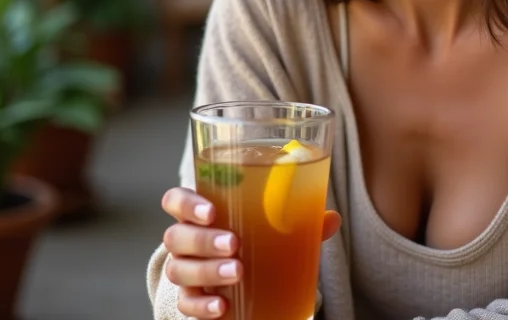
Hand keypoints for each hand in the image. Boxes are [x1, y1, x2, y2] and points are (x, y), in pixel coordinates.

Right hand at [161, 186, 341, 317]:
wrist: (237, 273)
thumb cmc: (252, 234)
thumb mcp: (271, 223)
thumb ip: (298, 218)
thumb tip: (331, 218)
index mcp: (200, 210)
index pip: (176, 200)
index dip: (186, 204)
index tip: (211, 211)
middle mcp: (185, 239)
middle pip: (177, 236)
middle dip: (204, 240)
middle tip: (234, 243)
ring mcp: (184, 270)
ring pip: (179, 269)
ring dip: (207, 271)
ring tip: (237, 272)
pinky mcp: (190, 299)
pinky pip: (187, 304)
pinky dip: (203, 307)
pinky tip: (223, 306)